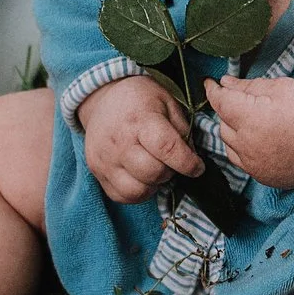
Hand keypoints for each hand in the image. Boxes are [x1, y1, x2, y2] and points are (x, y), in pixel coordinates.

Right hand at [77, 72, 204, 203]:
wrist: (103, 98)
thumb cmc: (140, 100)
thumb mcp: (168, 102)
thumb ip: (183, 131)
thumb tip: (191, 160)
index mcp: (140, 119)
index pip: (166, 148)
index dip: (187, 163)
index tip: (197, 166)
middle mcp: (119, 141)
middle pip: (153, 173)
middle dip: (170, 172)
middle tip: (171, 162)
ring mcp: (104, 158)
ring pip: (138, 191)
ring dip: (153, 184)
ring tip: (155, 168)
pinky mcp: (96, 171)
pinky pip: (122, 196)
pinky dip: (137, 192)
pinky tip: (140, 175)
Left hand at [208, 74, 293, 189]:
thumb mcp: (280, 87)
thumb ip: (247, 86)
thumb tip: (224, 83)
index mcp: (250, 117)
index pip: (219, 102)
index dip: (212, 90)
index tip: (211, 83)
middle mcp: (248, 144)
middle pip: (222, 124)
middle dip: (228, 110)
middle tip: (242, 101)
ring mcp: (255, 165)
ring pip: (229, 145)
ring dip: (234, 132)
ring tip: (253, 121)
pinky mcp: (264, 178)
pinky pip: (243, 162)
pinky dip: (244, 150)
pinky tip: (260, 141)